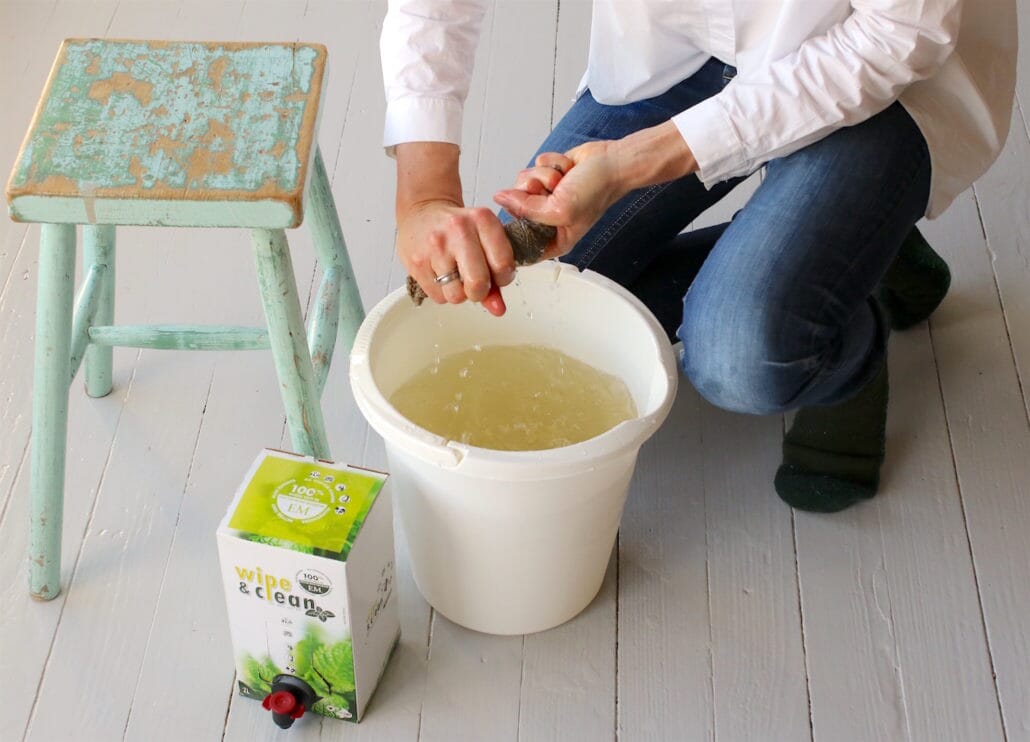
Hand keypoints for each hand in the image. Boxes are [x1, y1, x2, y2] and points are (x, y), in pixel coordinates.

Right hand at [398, 199, 516, 316]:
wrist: (422, 211)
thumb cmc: (457, 228)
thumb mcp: (483, 240)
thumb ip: (495, 275)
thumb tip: (498, 309)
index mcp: (482, 219)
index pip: (502, 265)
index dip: (503, 279)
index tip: (496, 276)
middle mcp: (458, 229)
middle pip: (478, 283)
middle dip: (479, 292)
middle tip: (475, 283)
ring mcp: (435, 246)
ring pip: (456, 295)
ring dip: (459, 293)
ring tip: (455, 276)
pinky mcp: (417, 262)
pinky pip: (438, 296)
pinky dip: (442, 293)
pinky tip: (440, 274)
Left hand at [494, 144, 623, 257]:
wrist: (611, 161)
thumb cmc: (596, 191)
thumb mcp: (559, 209)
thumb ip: (526, 208)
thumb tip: (500, 198)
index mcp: (553, 239)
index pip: (521, 245)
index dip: (513, 232)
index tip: (518, 214)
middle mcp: (547, 220)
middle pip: (515, 208)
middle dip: (532, 193)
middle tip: (550, 191)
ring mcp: (545, 197)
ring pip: (522, 184)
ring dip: (542, 177)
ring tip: (562, 180)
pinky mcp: (546, 177)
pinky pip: (532, 167)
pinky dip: (549, 164)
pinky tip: (566, 169)